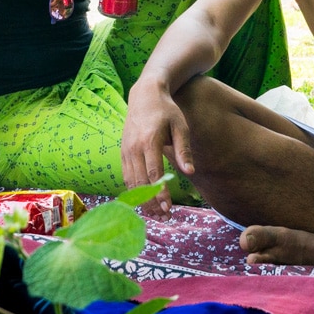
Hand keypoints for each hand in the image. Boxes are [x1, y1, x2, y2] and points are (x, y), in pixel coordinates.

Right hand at [121, 78, 195, 213]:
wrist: (144, 96)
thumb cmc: (167, 111)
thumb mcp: (180, 127)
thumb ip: (183, 150)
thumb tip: (190, 172)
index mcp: (149, 141)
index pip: (153, 173)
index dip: (160, 192)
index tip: (168, 208)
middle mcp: (133, 148)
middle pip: (140, 182)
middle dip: (151, 202)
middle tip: (165, 217)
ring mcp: (125, 151)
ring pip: (131, 182)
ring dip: (142, 200)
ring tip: (156, 215)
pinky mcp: (123, 153)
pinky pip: (126, 177)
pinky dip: (134, 192)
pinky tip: (145, 202)